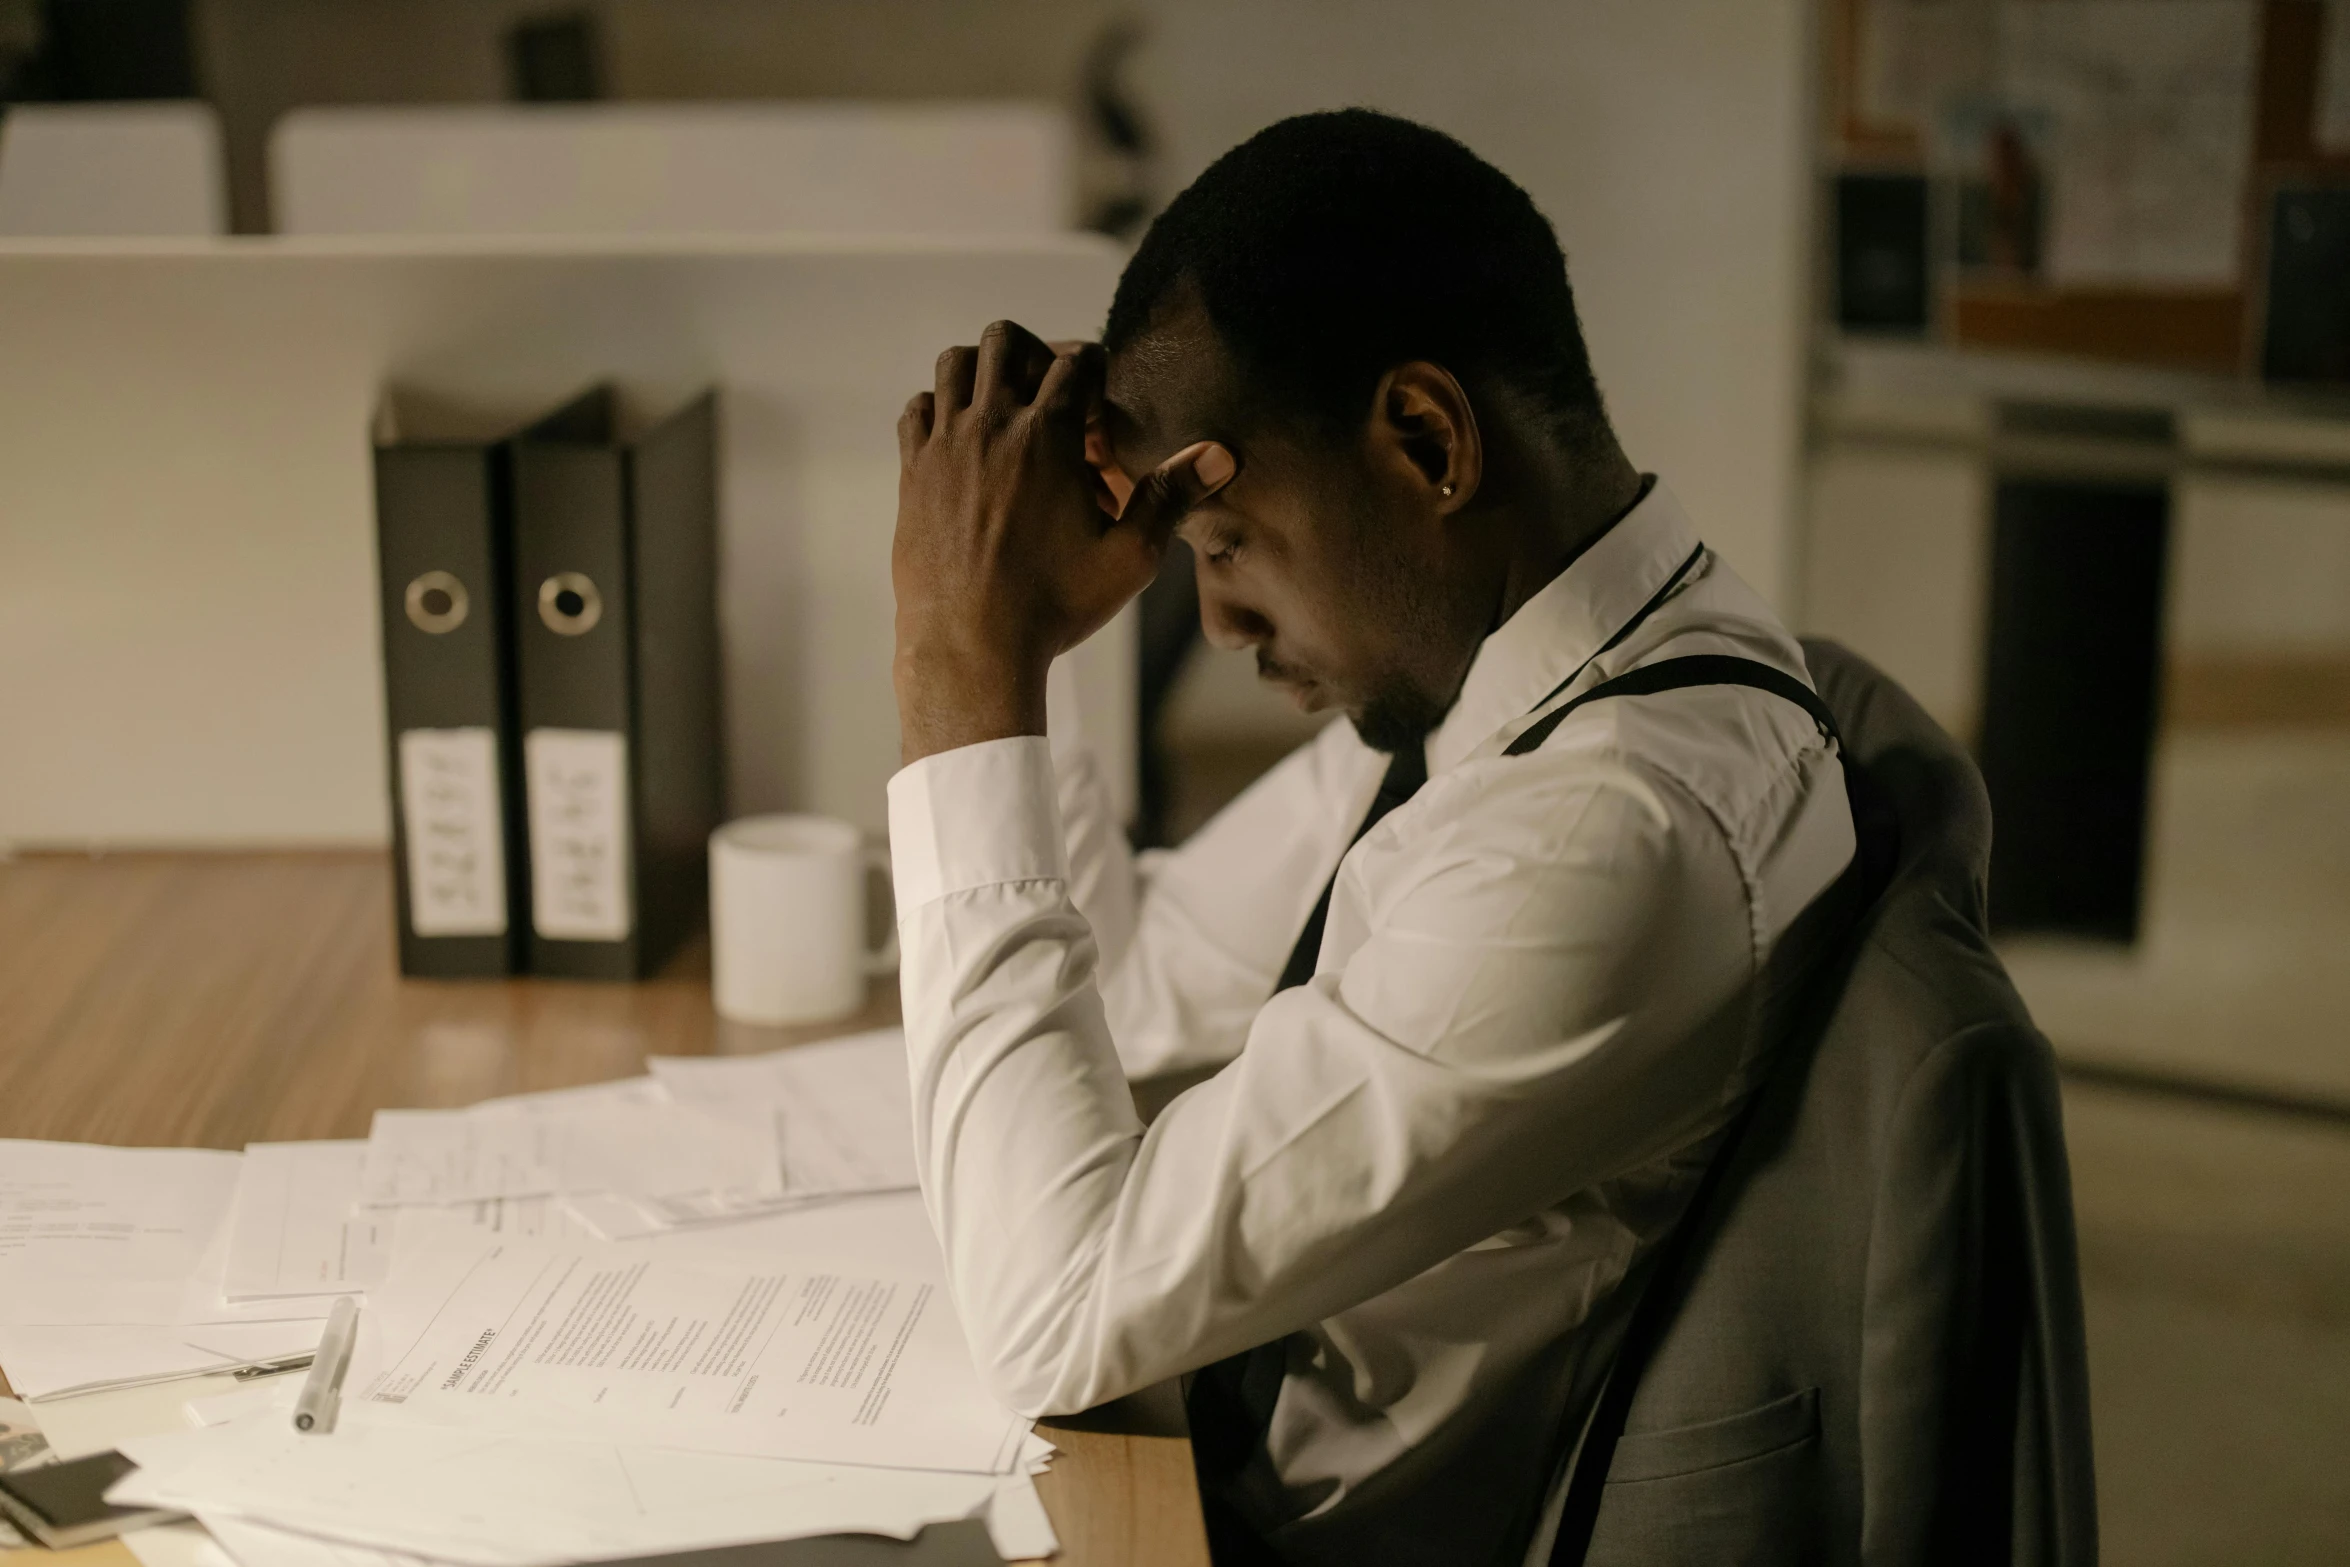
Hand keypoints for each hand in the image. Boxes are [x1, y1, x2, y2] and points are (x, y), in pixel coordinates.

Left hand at [892, 319, 1234, 764]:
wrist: (972, 647)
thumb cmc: (1055, 606)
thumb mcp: (1130, 557)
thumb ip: (1171, 496)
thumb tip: (1220, 455)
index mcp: (1048, 437)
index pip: (1076, 359)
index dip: (1095, 372)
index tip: (1098, 408)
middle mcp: (992, 426)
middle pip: (1007, 340)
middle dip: (1037, 354)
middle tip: (1054, 396)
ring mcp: (946, 446)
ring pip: (956, 363)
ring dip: (985, 371)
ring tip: (1008, 407)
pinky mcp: (915, 472)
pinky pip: (918, 409)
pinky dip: (941, 407)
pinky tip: (964, 440)